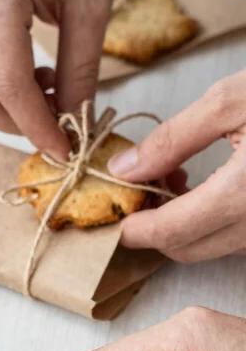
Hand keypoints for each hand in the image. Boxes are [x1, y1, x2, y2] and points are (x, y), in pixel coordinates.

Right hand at [0, 0, 117, 155]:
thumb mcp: (92, 3)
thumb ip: (81, 71)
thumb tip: (73, 124)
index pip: (8, 86)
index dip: (36, 127)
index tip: (63, 149)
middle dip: (10, 123)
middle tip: (52, 123)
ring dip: (2, 103)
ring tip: (47, 87)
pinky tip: (30, 69)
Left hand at [110, 71, 245, 260]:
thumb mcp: (233, 100)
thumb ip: (174, 138)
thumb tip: (126, 169)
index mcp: (244, 194)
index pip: (169, 233)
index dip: (134, 229)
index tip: (116, 214)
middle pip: (186, 250)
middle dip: (156, 229)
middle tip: (143, 189)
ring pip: (213, 247)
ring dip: (185, 226)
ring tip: (178, 178)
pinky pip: (240, 238)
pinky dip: (215, 222)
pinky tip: (211, 186)